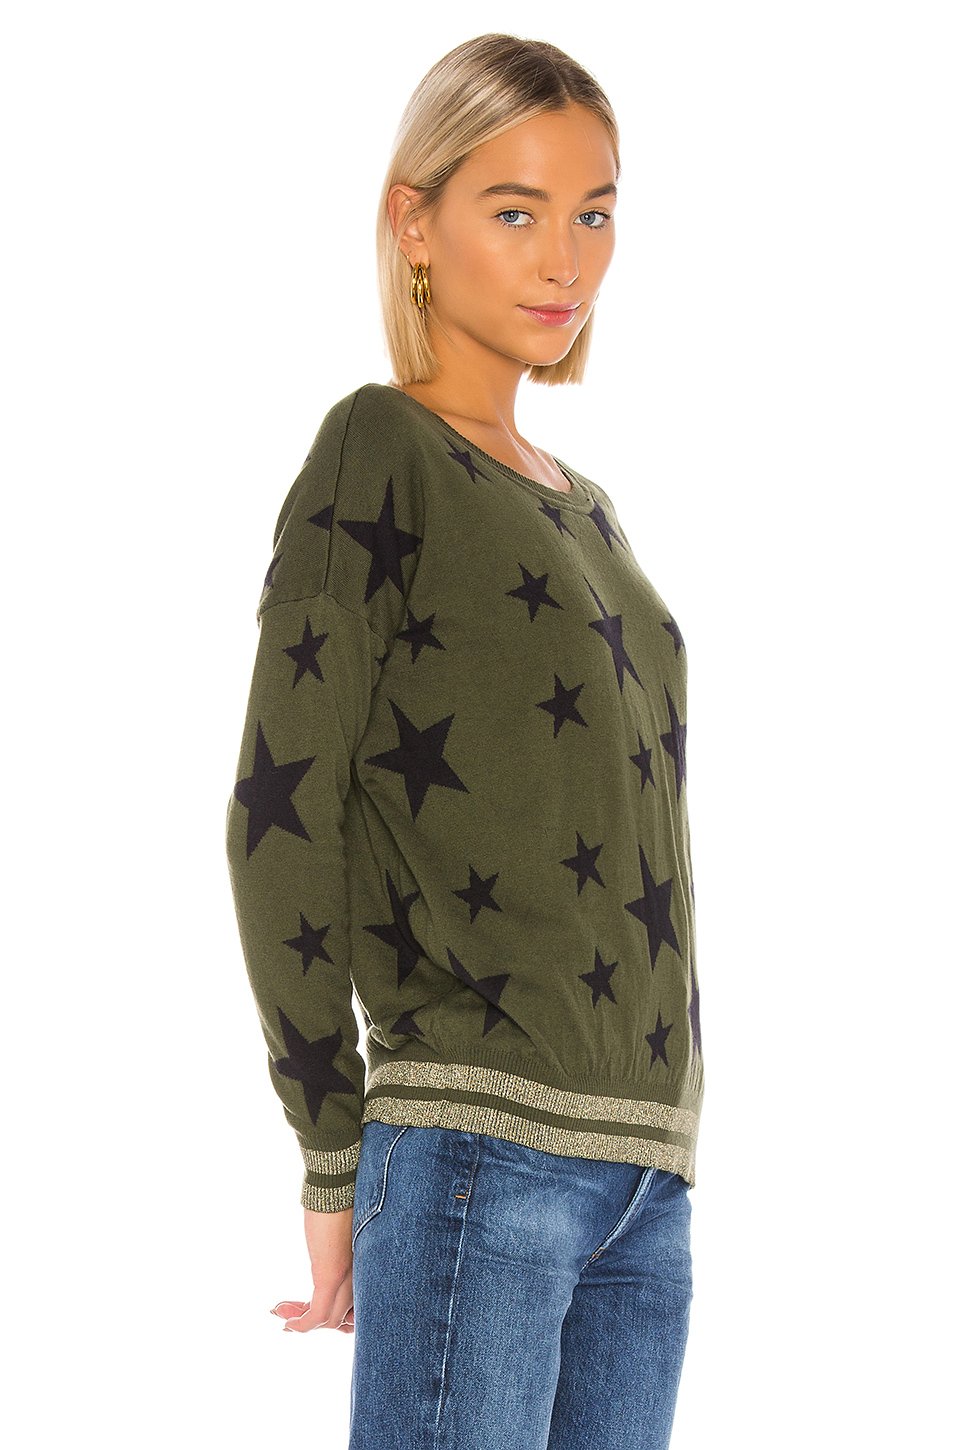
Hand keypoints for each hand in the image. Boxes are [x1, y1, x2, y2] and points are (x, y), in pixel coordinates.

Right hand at [270, 1205, 355, 1333]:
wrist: (339, 1182)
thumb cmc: (343, 1199)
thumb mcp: (345, 1232)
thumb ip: (343, 1250)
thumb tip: (330, 1254)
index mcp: (367, 1267)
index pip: (356, 1309)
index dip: (334, 1319)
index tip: (307, 1313)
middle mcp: (362, 1276)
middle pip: (341, 1317)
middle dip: (313, 1321)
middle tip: (288, 1318)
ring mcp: (348, 1278)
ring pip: (329, 1319)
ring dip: (302, 1322)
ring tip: (280, 1314)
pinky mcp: (331, 1275)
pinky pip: (318, 1313)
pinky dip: (302, 1324)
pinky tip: (288, 1325)